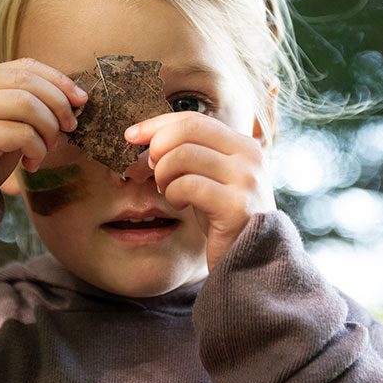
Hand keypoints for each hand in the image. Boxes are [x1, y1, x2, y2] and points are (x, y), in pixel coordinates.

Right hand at [0, 58, 86, 212]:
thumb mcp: (7, 122)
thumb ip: (29, 102)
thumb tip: (76, 95)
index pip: (24, 66)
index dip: (57, 79)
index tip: (81, 98)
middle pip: (27, 82)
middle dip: (58, 104)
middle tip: (70, 127)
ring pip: (27, 105)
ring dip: (49, 129)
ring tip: (47, 149)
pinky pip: (22, 133)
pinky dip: (38, 149)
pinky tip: (31, 164)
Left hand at [125, 112, 275, 269]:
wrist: (251, 262)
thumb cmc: (221, 219)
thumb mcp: (208, 178)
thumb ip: (188, 154)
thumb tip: (141, 137)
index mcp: (244, 145)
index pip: (193, 119)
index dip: (157, 124)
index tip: (131, 136)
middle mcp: (250, 156)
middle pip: (187, 130)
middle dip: (157, 148)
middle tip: (149, 171)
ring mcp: (246, 180)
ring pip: (183, 155)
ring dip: (164, 174)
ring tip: (169, 191)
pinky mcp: (237, 206)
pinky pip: (188, 185)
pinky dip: (174, 193)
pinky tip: (180, 205)